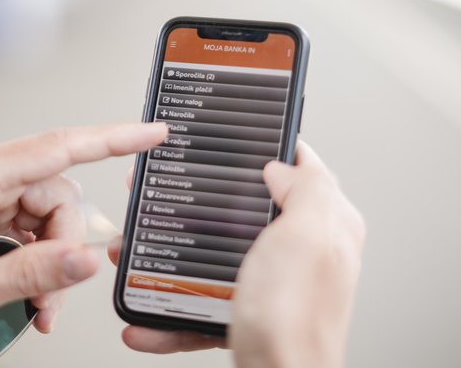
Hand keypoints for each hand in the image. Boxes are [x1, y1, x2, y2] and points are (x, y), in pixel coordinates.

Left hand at [0, 122, 167, 344]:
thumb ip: (35, 273)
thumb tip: (88, 259)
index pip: (60, 148)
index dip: (114, 138)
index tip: (151, 133)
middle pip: (57, 195)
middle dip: (63, 247)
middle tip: (51, 297)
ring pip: (45, 211)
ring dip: (48, 257)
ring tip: (36, 302)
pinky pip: (25, 220)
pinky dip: (33, 254)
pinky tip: (26, 286)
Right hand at [108, 142, 364, 367]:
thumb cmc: (296, 321)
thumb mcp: (306, 236)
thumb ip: (305, 188)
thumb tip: (281, 166)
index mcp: (325, 225)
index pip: (300, 167)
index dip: (263, 149)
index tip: (226, 138)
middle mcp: (301, 252)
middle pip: (243, 210)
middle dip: (198, 204)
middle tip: (161, 195)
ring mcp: (271, 285)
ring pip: (212, 256)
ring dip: (167, 256)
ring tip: (134, 252)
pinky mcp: (246, 315)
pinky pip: (198, 302)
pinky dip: (167, 309)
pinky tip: (144, 318)